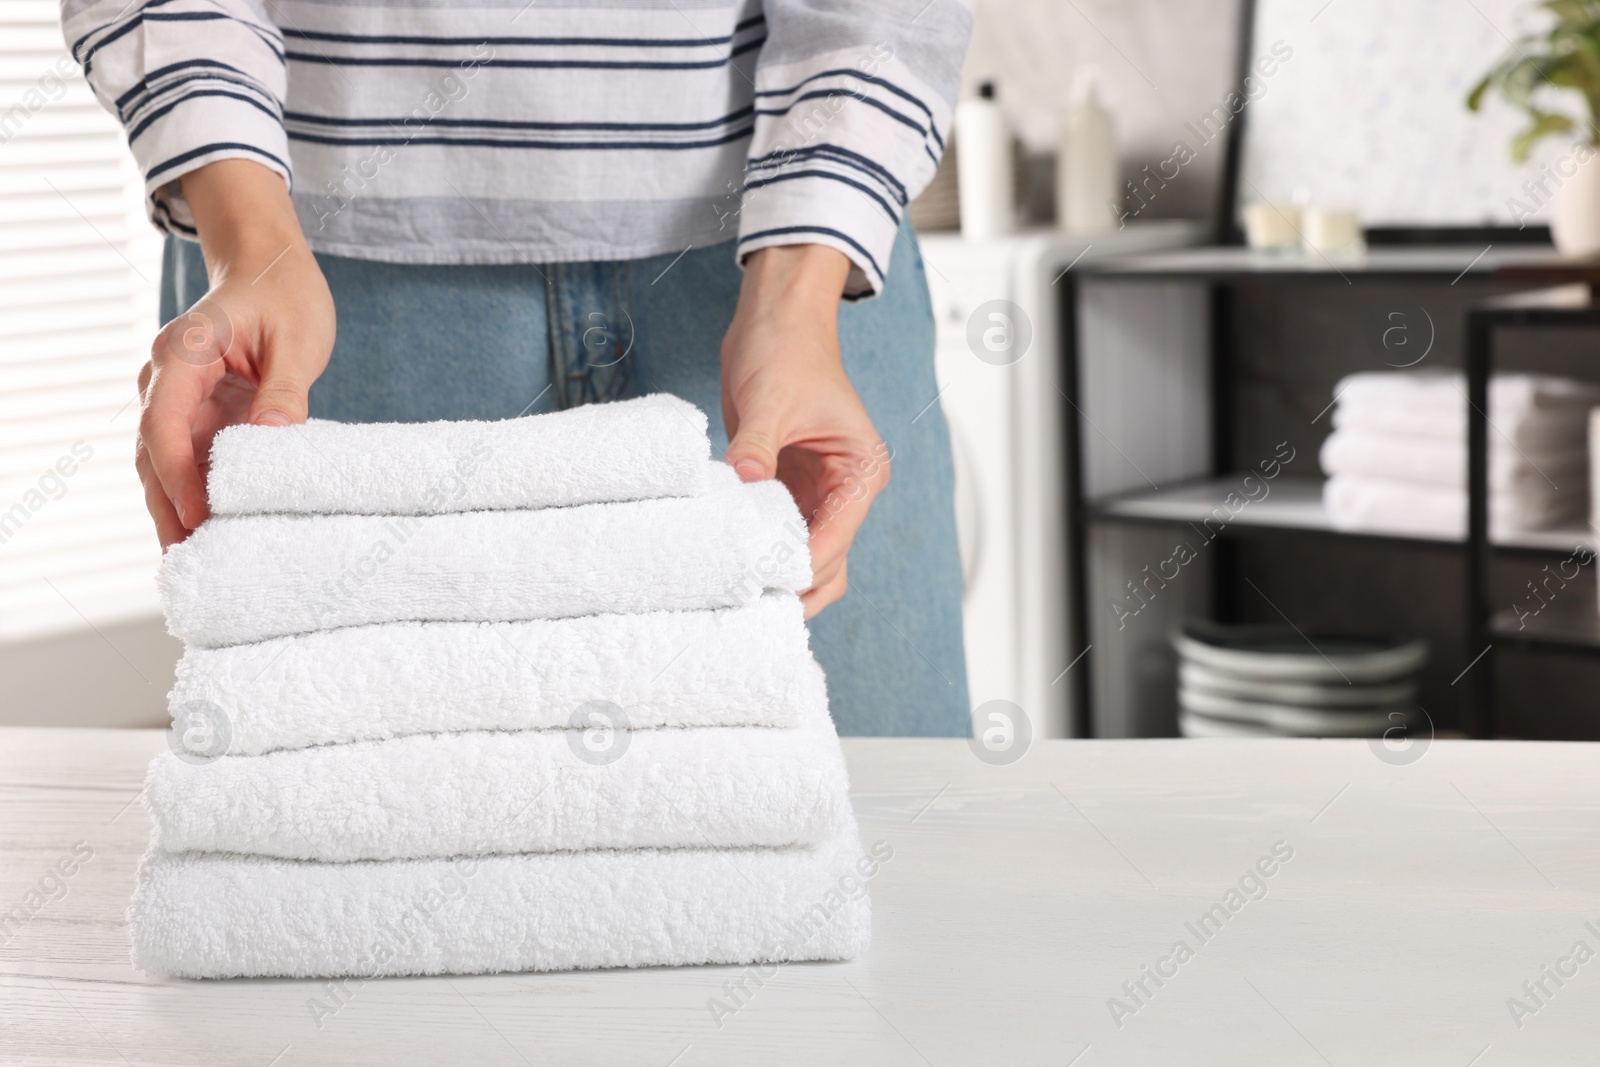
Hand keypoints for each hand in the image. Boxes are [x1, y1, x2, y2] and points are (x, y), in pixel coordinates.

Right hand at [137, 160, 334, 546]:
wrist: (272, 267)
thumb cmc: (286, 295)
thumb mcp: (298, 340)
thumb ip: (284, 391)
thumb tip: (270, 441)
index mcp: (185, 352)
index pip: (165, 422)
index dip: (178, 474)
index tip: (200, 515)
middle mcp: (168, 378)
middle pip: (154, 453)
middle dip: (168, 507)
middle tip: (188, 561)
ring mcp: (178, 398)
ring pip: (163, 463)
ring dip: (175, 509)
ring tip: (194, 562)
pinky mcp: (197, 414)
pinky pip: (187, 460)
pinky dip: (193, 495)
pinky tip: (208, 533)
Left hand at [721, 244, 889, 617]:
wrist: (774, 318)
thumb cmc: (788, 348)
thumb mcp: (771, 399)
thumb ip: (758, 446)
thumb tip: (745, 482)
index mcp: (860, 469)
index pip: (836, 537)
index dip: (802, 564)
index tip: (766, 584)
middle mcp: (843, 487)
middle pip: (827, 560)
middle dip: (795, 583)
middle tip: (750, 603)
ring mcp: (814, 491)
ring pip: (803, 554)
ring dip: (776, 571)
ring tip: (739, 594)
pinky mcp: (785, 486)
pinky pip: (775, 531)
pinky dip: (757, 547)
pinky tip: (730, 561)